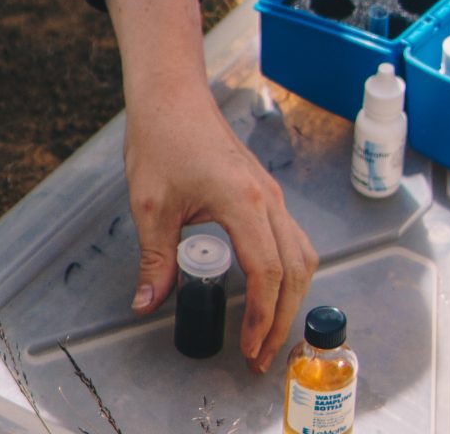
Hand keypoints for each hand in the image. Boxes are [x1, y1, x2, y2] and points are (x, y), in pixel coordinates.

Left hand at [113, 0, 315, 371]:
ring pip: (302, 254)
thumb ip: (156, 259)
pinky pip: (292, 238)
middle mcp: (268, 198)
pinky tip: (267, 290)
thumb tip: (147, 305)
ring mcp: (271, 192)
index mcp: (244, 201)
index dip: (263, 318)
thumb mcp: (151, 205)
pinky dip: (289, 272)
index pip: (268, 273)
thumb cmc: (162, 138)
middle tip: (261, 356)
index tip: (249, 350)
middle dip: (283, 318)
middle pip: (296, 270)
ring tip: (268, 331)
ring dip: (292, 297)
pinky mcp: (265, 190)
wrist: (172, 94)